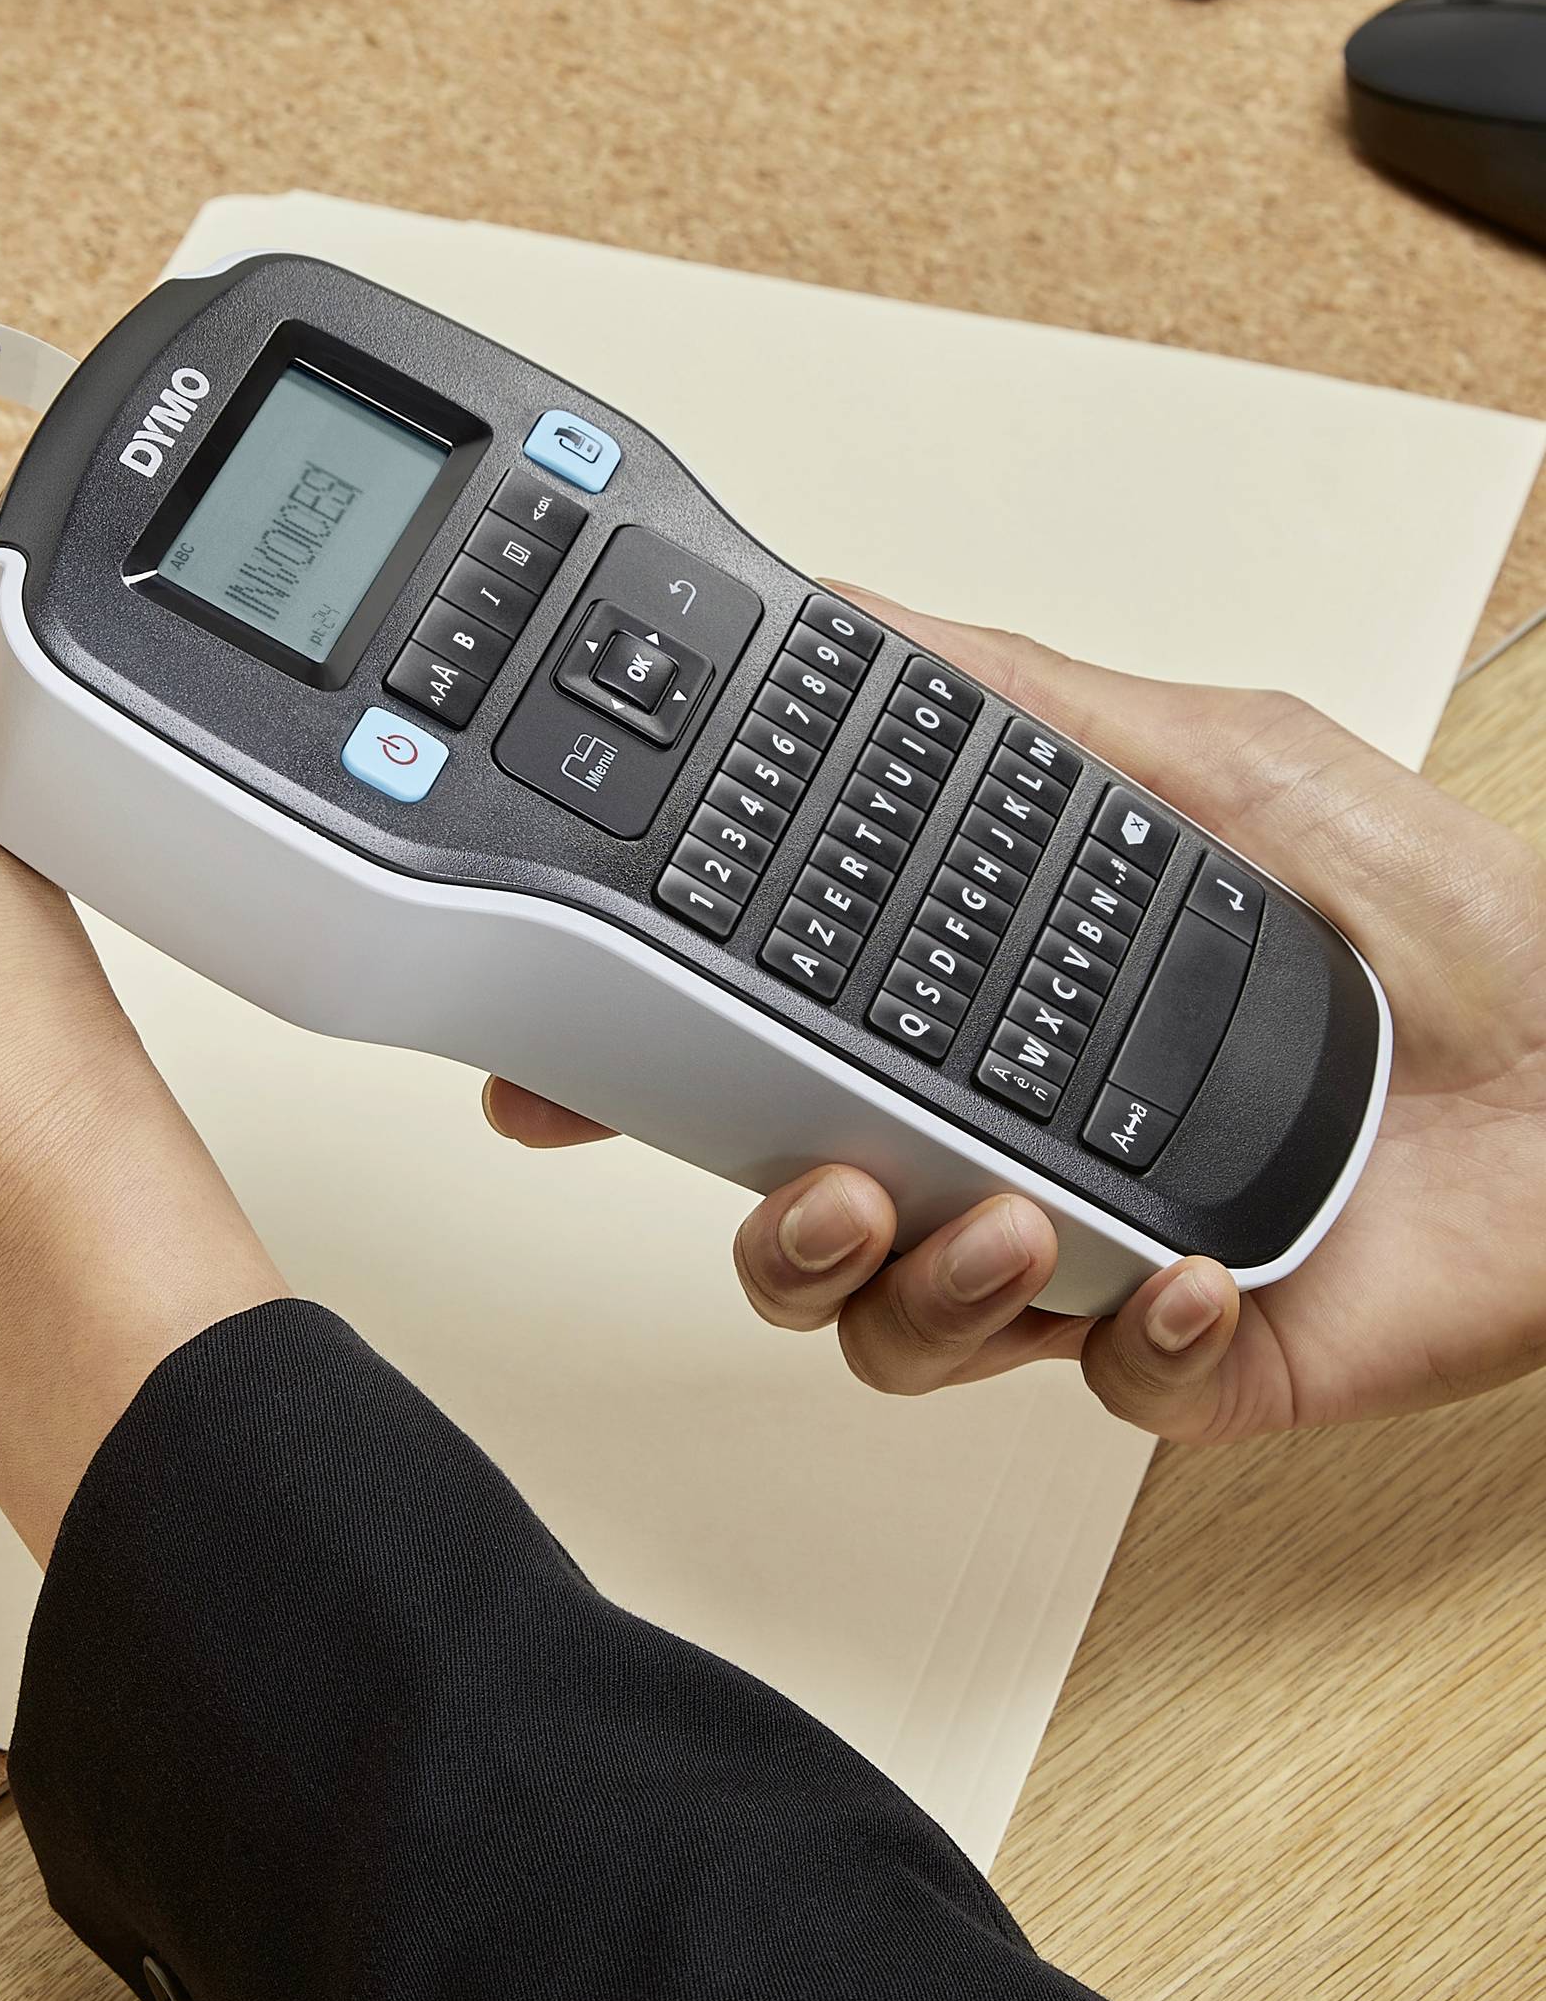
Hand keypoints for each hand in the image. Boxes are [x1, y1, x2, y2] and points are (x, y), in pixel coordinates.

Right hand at [489, 600, 1545, 1441]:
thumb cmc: (1448, 915)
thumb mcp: (1216, 757)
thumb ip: (1023, 699)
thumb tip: (852, 610)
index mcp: (983, 1017)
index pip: (767, 1052)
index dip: (643, 1076)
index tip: (552, 1078)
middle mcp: (1006, 1144)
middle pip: (791, 1225)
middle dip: (768, 1226)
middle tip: (821, 1180)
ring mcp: (1088, 1260)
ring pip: (892, 1333)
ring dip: (915, 1293)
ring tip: (1013, 1224)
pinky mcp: (1190, 1357)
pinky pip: (1093, 1391)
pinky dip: (1133, 1339)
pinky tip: (1198, 1278)